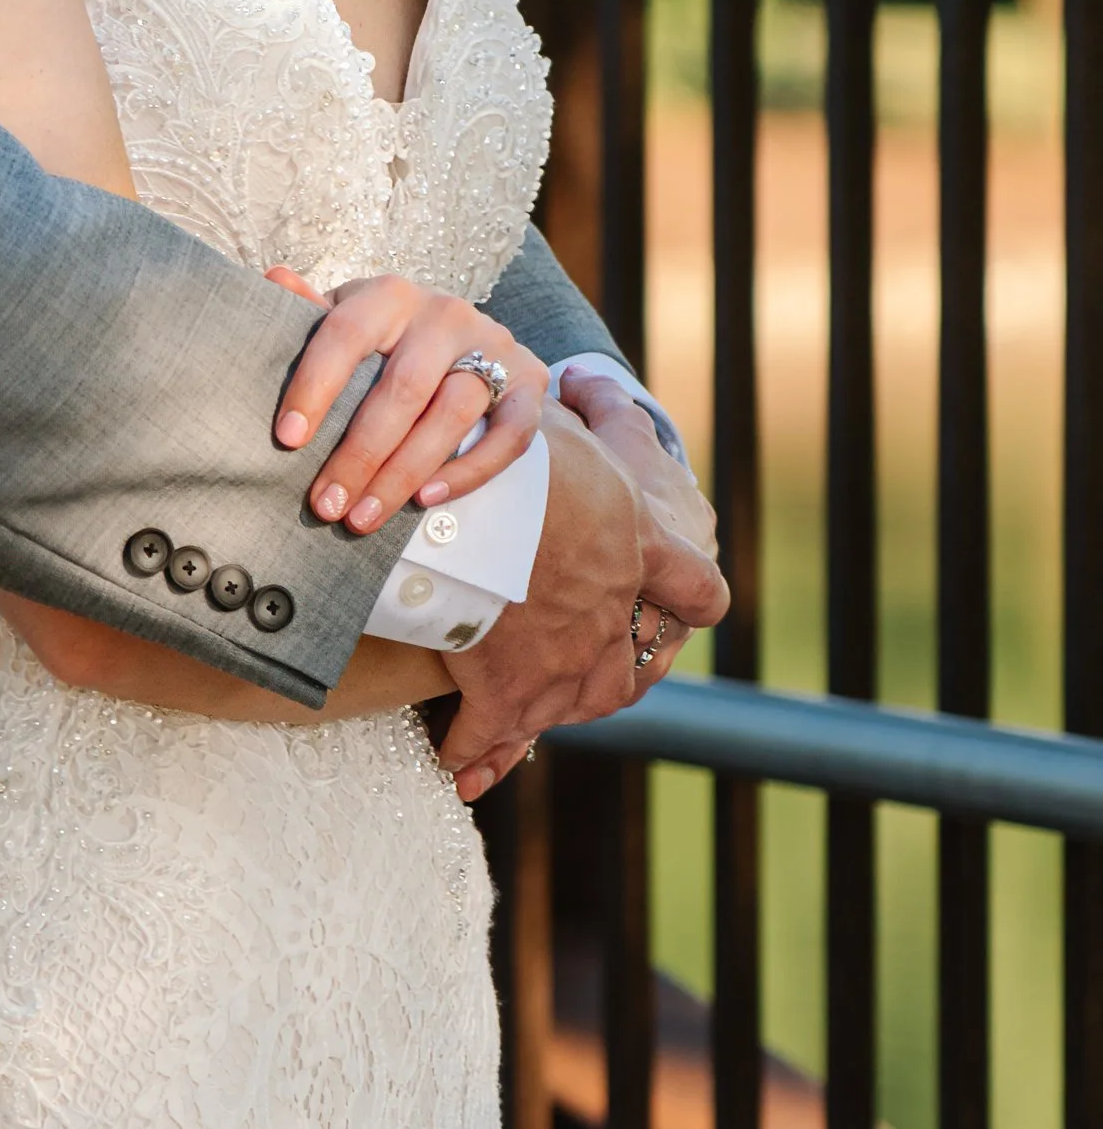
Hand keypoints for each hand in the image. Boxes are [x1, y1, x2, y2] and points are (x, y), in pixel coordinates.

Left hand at [266, 268, 549, 534]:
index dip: (314, 385)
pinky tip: (425, 501)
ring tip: (362, 518)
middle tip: (324, 504)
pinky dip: (468, 471)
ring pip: (452, 415)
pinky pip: (509, 435)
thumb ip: (311, 311)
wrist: (470, 342)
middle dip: (359, 453)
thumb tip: (274, 278)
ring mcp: (493, 345)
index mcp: (391, 295)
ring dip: (404, 474)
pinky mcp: (529, 381)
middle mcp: (445, 314)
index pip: (347, 333)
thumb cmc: (389, 339)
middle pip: (402, 388)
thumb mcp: (350, 320)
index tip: (287, 438)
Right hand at [438, 405, 728, 804]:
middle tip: (583, 684)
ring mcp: (566, 664)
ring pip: (571, 707)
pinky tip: (456, 768)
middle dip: (609, 677)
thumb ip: (585, 418)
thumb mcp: (571, 423)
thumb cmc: (532, 455)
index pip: (698, 586)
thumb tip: (575, 385)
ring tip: (516, 734)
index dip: (689, 594)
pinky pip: (492, 737)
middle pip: (633, 671)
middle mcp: (614, 617)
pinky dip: (475, 755)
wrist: (491, 514)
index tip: (684, 607)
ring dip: (543, 720)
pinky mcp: (510, 696)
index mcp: (640, 548)